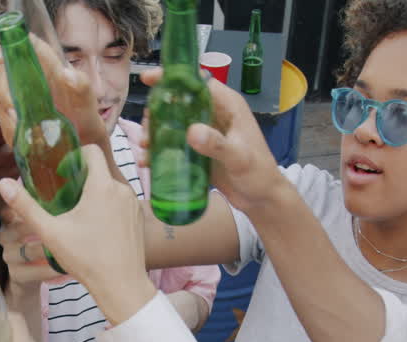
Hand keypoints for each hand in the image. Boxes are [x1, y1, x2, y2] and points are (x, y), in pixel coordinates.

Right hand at [0, 38, 109, 148]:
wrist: (88, 167)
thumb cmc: (90, 137)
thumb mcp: (92, 115)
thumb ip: (83, 92)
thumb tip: (68, 73)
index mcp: (53, 77)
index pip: (29, 51)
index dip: (12, 48)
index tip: (3, 55)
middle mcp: (35, 89)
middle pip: (4, 74)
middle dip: (2, 86)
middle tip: (13, 105)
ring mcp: (24, 109)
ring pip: (0, 99)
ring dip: (5, 109)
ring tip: (17, 121)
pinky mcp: (18, 130)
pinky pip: (4, 126)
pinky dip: (9, 130)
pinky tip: (19, 138)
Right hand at [0, 144, 156, 324]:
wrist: (121, 285)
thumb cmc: (87, 259)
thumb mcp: (51, 232)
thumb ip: (26, 206)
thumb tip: (2, 183)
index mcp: (102, 186)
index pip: (92, 150)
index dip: (74, 155)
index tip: (60, 172)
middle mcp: (122, 189)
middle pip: (99, 170)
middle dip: (81, 177)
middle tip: (63, 195)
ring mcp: (134, 204)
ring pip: (110, 186)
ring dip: (94, 192)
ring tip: (77, 213)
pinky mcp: (139, 218)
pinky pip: (121, 201)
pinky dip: (108, 206)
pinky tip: (95, 227)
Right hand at [137, 69, 287, 213]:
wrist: (261, 199)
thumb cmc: (258, 174)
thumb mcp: (239, 158)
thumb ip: (218, 145)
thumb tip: (191, 132)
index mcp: (228, 106)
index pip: (198, 82)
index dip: (173, 77)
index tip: (149, 79)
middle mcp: (214, 114)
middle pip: (179, 101)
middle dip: (156, 112)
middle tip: (145, 132)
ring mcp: (205, 132)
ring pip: (173, 122)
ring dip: (154, 132)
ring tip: (145, 149)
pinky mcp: (198, 150)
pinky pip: (174, 143)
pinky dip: (160, 150)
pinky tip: (149, 161)